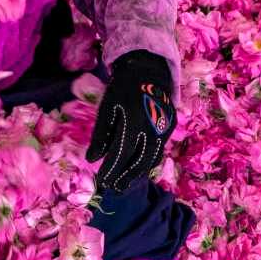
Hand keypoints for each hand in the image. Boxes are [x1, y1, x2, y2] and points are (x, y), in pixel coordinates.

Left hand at [86, 50, 176, 192]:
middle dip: (124, 178)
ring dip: (136, 174)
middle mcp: (152, 128)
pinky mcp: (169, 128)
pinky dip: (146, 162)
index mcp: (134, 122)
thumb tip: (91, 160)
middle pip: (139, 162)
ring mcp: (164, 129)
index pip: (121, 154)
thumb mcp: (107, 108)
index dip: (111, 170)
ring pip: (151, 159)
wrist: (148, 70)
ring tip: (122, 183)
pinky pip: (158, 150)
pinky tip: (135, 169)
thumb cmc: (122, 89)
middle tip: (112, 189)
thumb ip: (100, 135)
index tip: (101, 181)